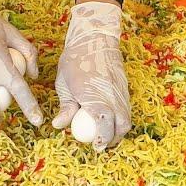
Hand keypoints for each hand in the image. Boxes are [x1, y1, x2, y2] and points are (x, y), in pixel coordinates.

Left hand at [52, 1, 130, 150]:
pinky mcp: (125, 88)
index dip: (102, 139)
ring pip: (127, 118)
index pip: (104, 125)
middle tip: (101, 144)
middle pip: (121, 126)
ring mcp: (121, 92)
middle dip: (113, 139)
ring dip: (118, 129)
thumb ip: (66, 107)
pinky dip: (120, 117)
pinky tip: (108, 118)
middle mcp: (112, 96)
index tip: (96, 147)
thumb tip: (58, 125)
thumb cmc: (75, 60)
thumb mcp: (64, 84)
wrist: (95, 38)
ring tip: (105, 133)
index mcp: (95, 96)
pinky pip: (126, 108)